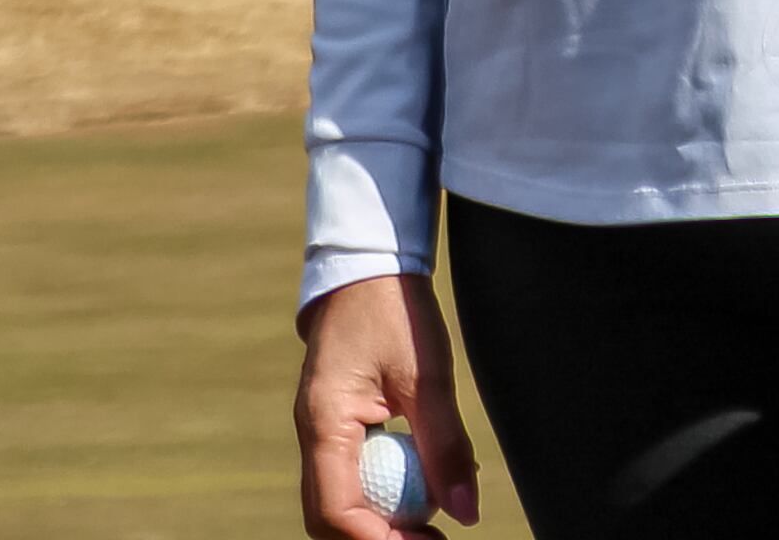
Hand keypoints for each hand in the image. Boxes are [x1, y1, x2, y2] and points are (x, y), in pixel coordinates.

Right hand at [296, 273, 479, 536]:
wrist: (366, 266)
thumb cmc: (393, 310)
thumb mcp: (427, 377)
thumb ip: (445, 447)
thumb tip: (465, 515)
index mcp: (326, 421)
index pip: (336, 510)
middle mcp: (314, 433)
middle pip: (327, 517)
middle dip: (377, 539)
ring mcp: (321, 430)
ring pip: (336, 503)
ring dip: (380, 524)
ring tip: (431, 526)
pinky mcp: (337, 426)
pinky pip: (349, 480)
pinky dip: (381, 499)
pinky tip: (419, 495)